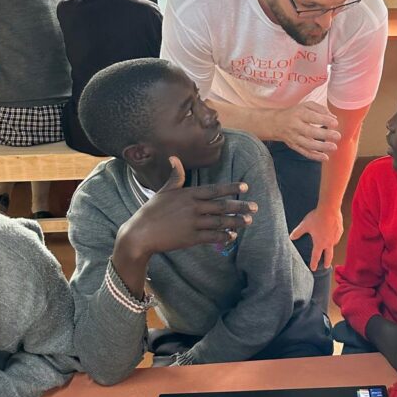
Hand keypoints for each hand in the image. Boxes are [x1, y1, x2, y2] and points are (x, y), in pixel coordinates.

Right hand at [117, 157, 257, 256]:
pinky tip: (232, 236)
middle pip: (221, 206)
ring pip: (219, 222)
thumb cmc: (151, 211)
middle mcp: (192, 208)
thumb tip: (174, 158)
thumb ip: (175, 176)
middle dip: (240, 206)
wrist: (140, 233)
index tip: (246, 187)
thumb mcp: (163, 191)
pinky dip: (223, 236)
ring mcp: (192, 223)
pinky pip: (211, 237)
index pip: (214, 189)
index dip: (231, 188)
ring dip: (235, 221)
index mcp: (188, 194)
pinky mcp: (190, 238)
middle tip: (255, 207)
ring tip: (248, 221)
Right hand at [272, 102, 340, 161]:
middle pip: (310, 132)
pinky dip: (314, 156)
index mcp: (299, 114)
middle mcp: (295, 126)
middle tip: (337, 136)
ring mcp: (294, 138)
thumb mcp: (306, 105)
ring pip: (307, 144)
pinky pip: (304, 152)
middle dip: (324, 134)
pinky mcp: (294, 146)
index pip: (312, 117)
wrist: (276, 123)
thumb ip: (320, 109)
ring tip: (334, 147)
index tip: (335, 123)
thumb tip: (334, 117)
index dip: (324, 120)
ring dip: (321, 147)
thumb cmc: (295, 113)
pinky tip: (325, 157)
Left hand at [290, 206, 342, 269]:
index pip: (316, 256)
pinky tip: (332, 233)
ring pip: (333, 245)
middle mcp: (329, 243)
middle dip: (327, 262)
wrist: (330, 209)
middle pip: (328, 256)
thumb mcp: (304, 225)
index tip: (313, 268)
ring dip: (330, 247)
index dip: (314, 263)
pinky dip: (334, 237)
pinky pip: (337, 236)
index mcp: (319, 243)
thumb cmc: (317, 218)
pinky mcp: (340, 231)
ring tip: (327, 246)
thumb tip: (291, 237)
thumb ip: (298, 232)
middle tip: (326, 266)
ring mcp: (335, 237)